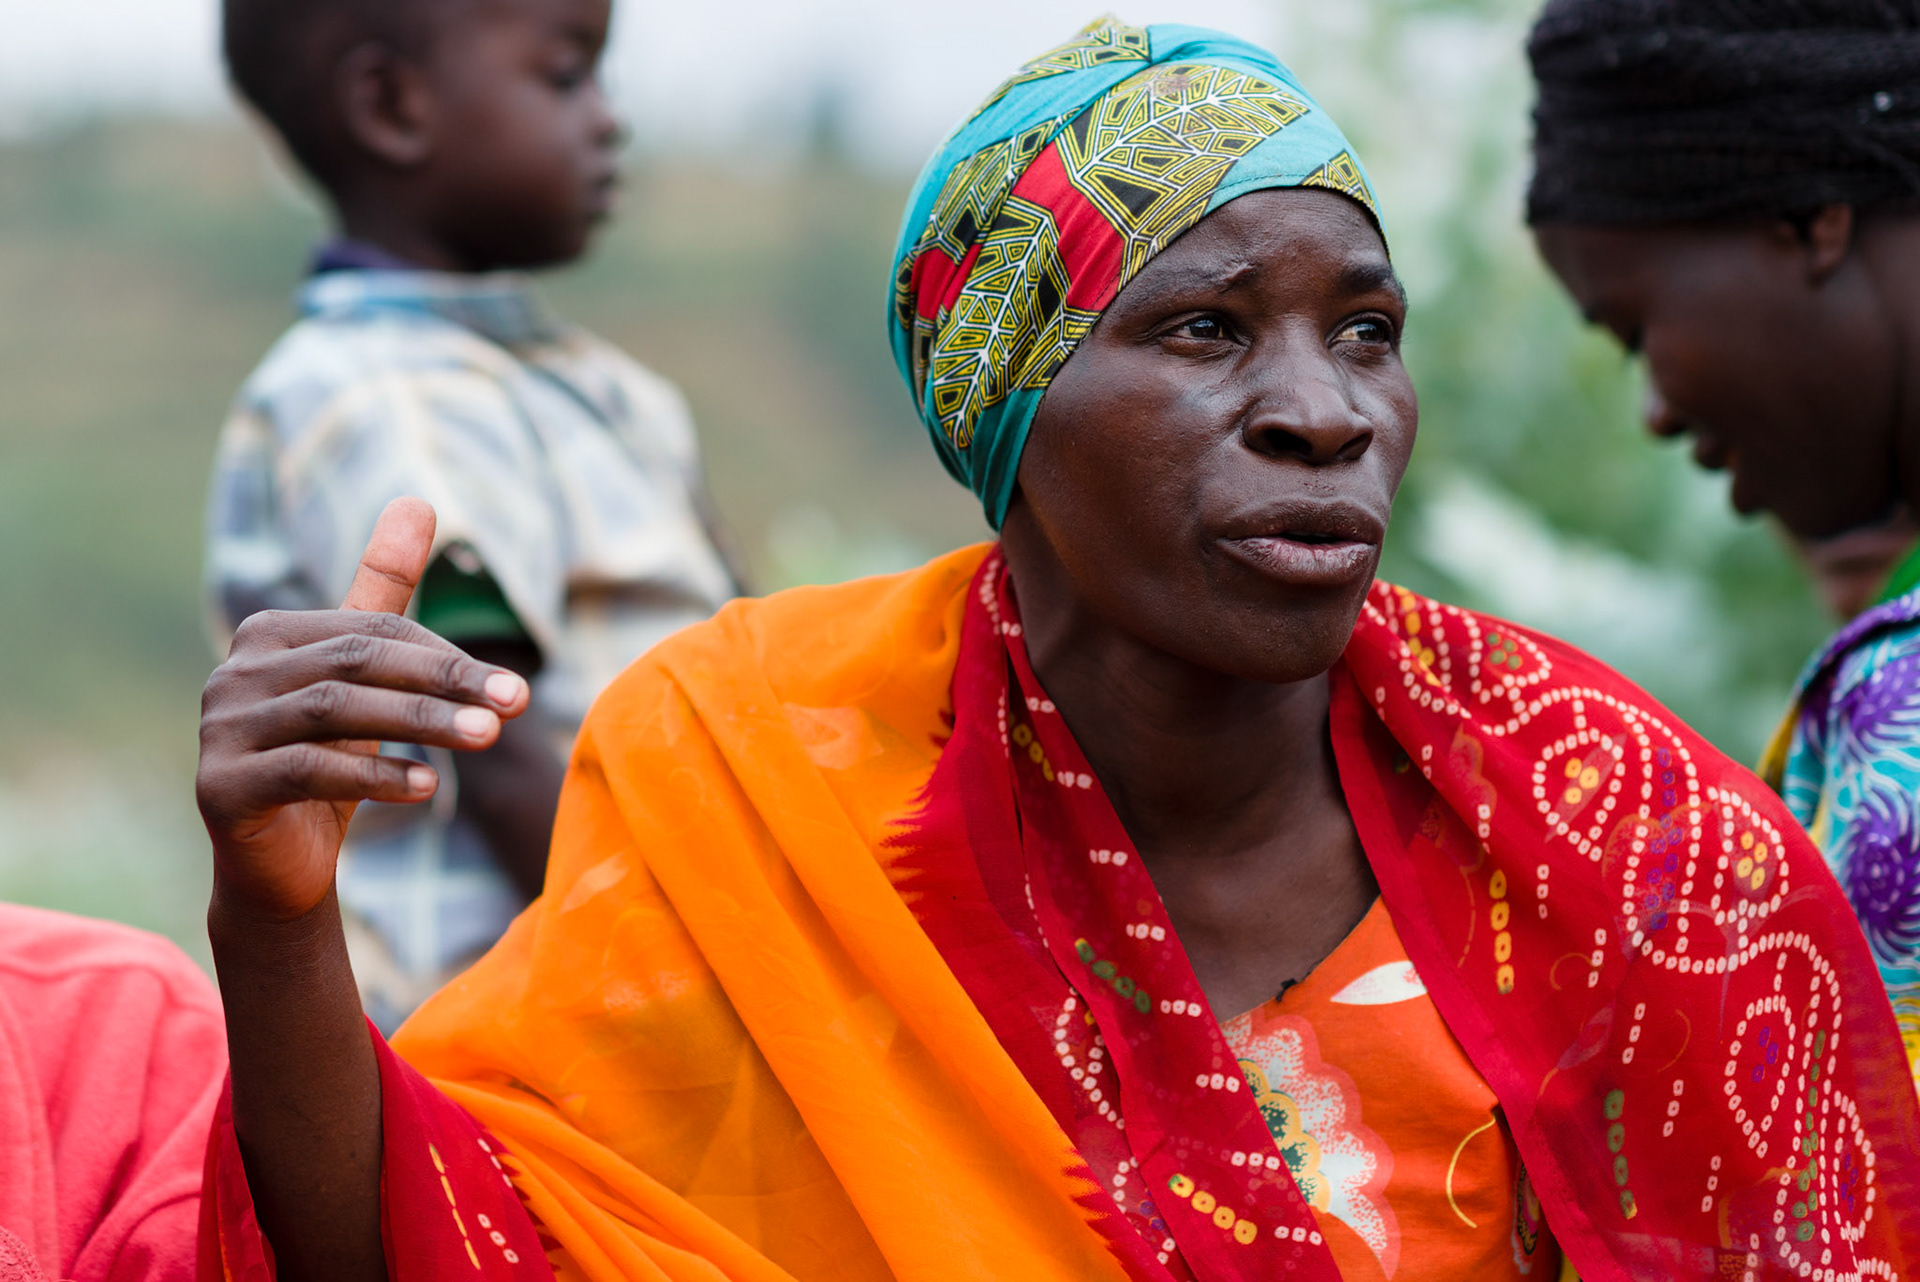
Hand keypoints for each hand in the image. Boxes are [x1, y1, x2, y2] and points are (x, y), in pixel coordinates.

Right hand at [197, 498, 530, 921]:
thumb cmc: (331, 761)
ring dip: (421, 724)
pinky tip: (430, 788)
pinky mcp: (221, 787)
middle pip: (356, 664)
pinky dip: (373, 776)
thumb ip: (382, 594)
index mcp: (268, 636)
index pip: (372, 633)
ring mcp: (220, 729)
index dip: (447, 658)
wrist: (277, 867)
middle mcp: (234, 674)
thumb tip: (418, 500)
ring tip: (488, 739)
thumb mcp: (363, 679)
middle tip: (516, 704)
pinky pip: (308, 771)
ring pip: (336, 713)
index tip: (518, 691)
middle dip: (444, 683)